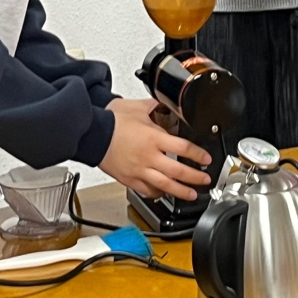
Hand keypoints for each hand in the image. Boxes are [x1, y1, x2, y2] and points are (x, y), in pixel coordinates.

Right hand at [98, 98, 212, 200]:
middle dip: (195, 177)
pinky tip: (164, 193)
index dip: (198, 155)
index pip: (184, 148)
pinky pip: (147, 190)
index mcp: (154, 138)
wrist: (92, 134)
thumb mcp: (137, 107)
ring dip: (181, 191)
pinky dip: (157, 193)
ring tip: (191, 194)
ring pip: (165, 185)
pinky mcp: (129, 179)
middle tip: (205, 179)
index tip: (206, 159)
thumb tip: (165, 102)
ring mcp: (139, 170)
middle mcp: (149, 157)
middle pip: (178, 171)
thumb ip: (154, 106)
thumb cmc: (111, 121)